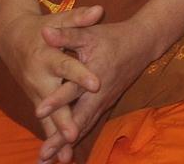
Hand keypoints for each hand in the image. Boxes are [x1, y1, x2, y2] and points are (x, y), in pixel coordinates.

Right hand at [0, 5, 103, 148]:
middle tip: (73, 135)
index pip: (67, 67)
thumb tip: (98, 10)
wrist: (12, 38)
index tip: (95, 83)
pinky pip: (45, 123)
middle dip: (63, 119)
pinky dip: (50, 139)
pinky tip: (55, 158)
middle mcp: (39, 78)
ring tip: (63, 157)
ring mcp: (36, 93)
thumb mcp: (59, 20)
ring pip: (47, 118)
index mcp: (46, 57)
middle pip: (54, 101)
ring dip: (55, 137)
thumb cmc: (41, 27)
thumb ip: (79, 18)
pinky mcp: (36, 101)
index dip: (81, 75)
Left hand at [33, 17, 163, 160]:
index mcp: (95, 73)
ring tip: (47, 160)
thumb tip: (44, 32)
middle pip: (79, 119)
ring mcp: (104, 101)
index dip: (57, 100)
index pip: (73, 89)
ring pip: (84, 126)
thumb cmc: (114, 37)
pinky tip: (62, 152)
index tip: (39, 111)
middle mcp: (100, 93)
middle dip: (61, 137)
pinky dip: (74, 139)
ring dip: (66, 143)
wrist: (144, 43)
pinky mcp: (104, 105)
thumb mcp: (90, 33)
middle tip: (44, 154)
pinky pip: (88, 125)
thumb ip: (67, 34)